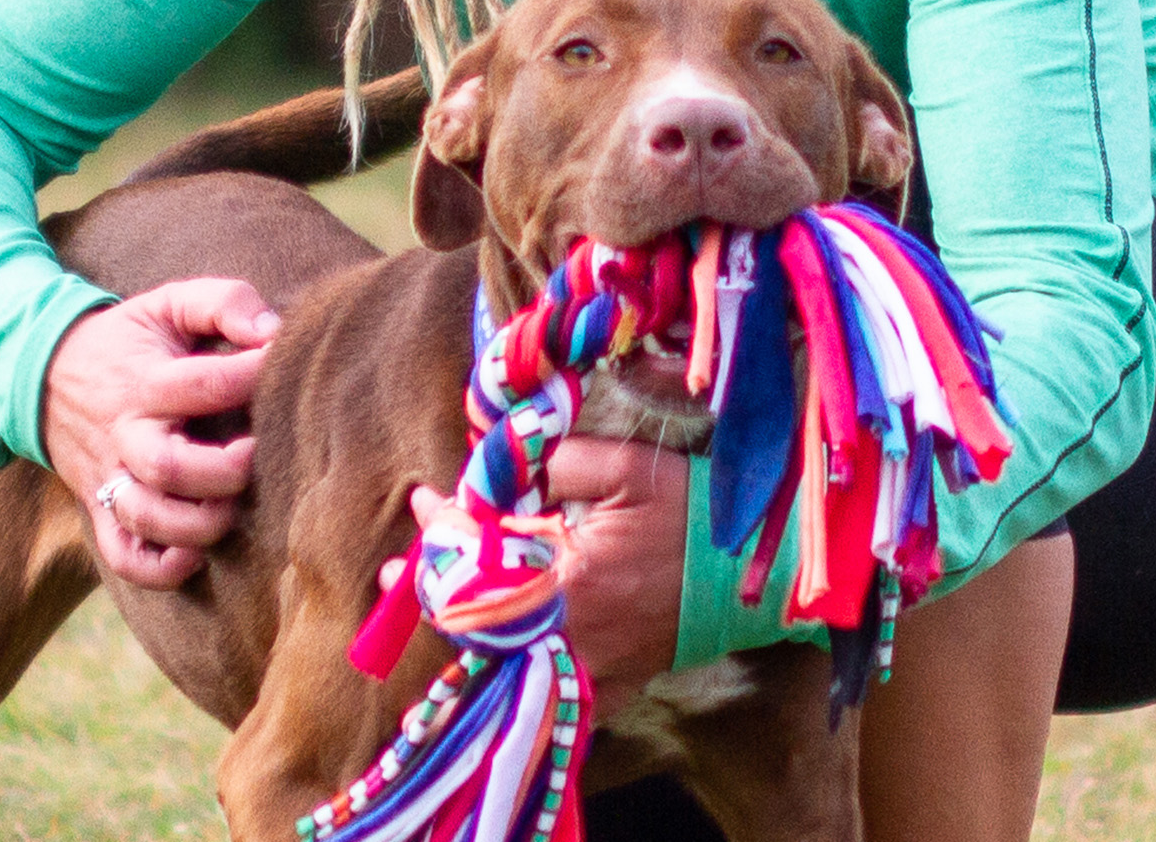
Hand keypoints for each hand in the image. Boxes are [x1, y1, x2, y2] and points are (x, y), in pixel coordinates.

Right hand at [43, 278, 278, 589]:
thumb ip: (224, 301)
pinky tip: (195, 552)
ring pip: (147, 519)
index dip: (252, 376)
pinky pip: (124, 557)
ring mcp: (110, 478)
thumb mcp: (169, 303)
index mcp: (144, 381)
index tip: (280, 364)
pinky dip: (160, 567)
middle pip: (170, 468)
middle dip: (227, 469)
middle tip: (259, 451)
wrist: (45, 373)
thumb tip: (271, 330)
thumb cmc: (131, 339)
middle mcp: (125, 436)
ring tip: (232, 505)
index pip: (203, 384)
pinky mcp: (101, 510)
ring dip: (199, 523)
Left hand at [407, 437, 693, 692]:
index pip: (480, 560)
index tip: (424, 502)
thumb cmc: (697, 514)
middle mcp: (572, 633)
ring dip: (463, 636)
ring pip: (508, 663)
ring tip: (426, 613)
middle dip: (433, 591)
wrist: (761, 568)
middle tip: (394, 572)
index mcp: (569, 579)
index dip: (443, 530)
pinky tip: (498, 668)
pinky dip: (523, 683)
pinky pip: (558, 698)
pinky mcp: (615, 684)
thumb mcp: (631, 467)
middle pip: (479, 623)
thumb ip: (560, 460)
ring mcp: (592, 666)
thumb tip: (507, 457)